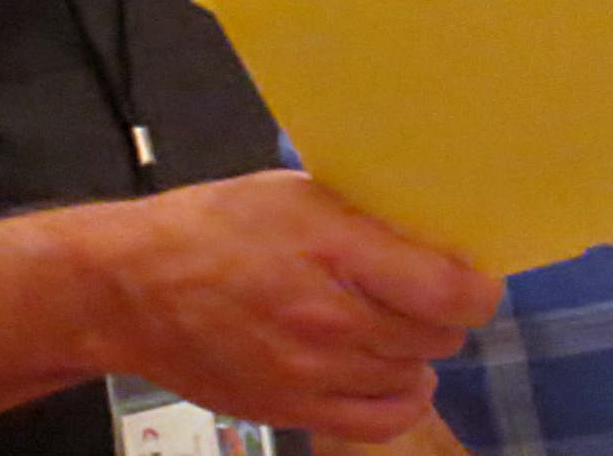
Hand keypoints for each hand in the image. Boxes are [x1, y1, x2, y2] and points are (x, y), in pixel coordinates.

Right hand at [98, 170, 500, 440]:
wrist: (134, 289)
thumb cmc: (213, 228)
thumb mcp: (296, 193)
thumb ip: (367, 215)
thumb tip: (431, 231)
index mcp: (334, 249)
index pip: (448, 291)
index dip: (478, 287)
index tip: (475, 275)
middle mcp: (330, 318)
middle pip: (437, 334)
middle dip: (443, 311)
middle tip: (423, 289)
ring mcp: (312, 372)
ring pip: (413, 372)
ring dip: (415, 348)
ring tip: (392, 321)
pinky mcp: (292, 408)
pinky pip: (380, 418)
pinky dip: (399, 395)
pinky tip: (391, 370)